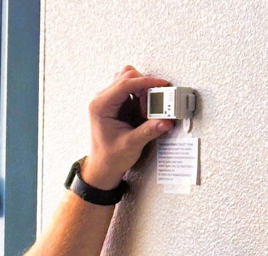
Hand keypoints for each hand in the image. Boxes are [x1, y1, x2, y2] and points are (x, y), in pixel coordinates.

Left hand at [83, 65, 174, 189]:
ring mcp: (108, 100)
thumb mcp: (131, 144)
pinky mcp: (115, 103)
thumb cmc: (110, 157)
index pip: (124, 83)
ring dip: (142, 90)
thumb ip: (149, 131)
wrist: (103, 166)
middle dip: (145, 87)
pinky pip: (130, 89)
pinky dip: (141, 94)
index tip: (162, 84)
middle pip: (126, 77)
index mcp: (100, 106)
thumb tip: (167, 120)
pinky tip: (143, 111)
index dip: (146, 81)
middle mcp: (101, 100)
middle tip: (154, 106)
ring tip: (146, 111)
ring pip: (128, 80)